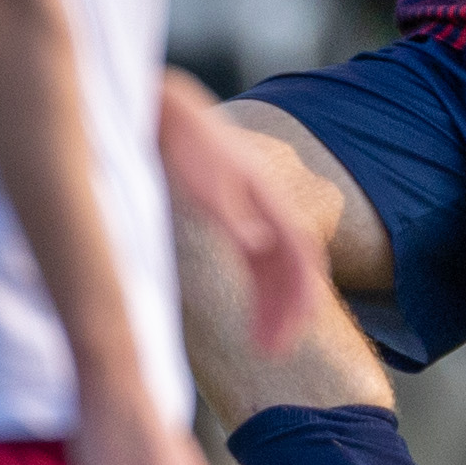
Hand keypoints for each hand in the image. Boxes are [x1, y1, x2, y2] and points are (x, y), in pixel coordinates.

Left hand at [159, 74, 332, 356]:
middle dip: (288, 312)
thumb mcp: (206, 178)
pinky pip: (258, 262)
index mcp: (269, 197)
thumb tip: (258, 247)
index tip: (286, 335)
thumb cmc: (182, 142)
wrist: (165, 112)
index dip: (300, 297)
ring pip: (276, 268)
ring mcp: (255, 211)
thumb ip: (232, 213)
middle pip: (293, 268)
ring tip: (262, 345)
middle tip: (272, 353)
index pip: (300, 255)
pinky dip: (259, 290)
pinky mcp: (236, 214)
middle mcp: (269, 207)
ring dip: (274, 306)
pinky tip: (251, 314)